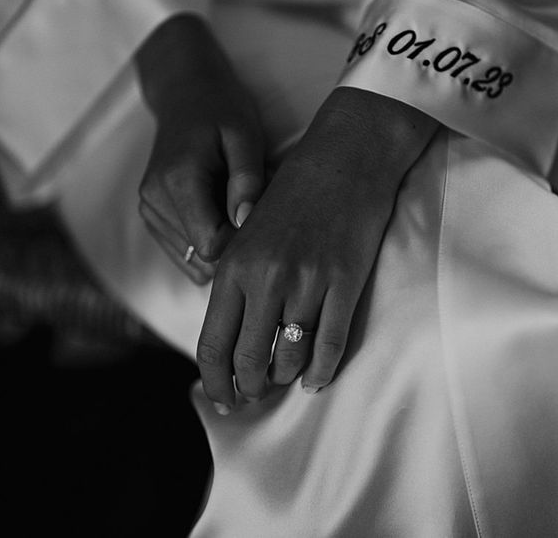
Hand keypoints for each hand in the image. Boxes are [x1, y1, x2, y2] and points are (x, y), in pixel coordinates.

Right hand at [136, 14, 264, 283]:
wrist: (186, 93)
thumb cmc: (222, 110)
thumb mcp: (244, 135)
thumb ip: (247, 179)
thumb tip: (245, 222)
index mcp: (176, 182)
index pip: (210, 245)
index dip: (242, 242)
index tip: (261, 218)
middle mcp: (154, 201)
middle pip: (202, 256)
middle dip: (234, 243)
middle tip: (251, 208)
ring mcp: (148, 210)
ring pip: (192, 260)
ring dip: (221, 243)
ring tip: (234, 205)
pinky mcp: (151, 215)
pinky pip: (184, 253)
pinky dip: (207, 240)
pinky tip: (220, 212)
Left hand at [197, 87, 437, 407]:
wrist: (344, 158)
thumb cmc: (294, 195)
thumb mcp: (250, 234)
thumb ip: (238, 281)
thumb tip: (231, 337)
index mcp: (234, 265)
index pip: (213, 343)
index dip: (216, 381)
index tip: (224, 399)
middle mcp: (266, 278)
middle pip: (249, 359)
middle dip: (250, 387)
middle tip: (256, 395)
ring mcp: (308, 281)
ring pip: (291, 357)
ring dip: (287, 376)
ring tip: (288, 377)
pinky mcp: (344, 281)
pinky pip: (330, 344)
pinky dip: (322, 370)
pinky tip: (317, 378)